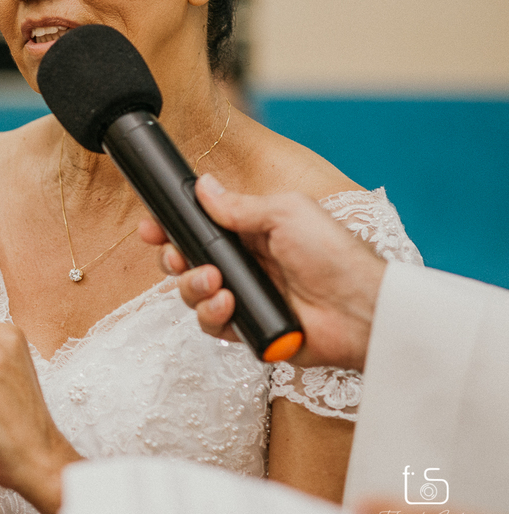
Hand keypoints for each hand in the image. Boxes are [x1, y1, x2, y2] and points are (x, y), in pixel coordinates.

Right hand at [138, 173, 385, 370]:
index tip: (151, 228)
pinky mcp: (248, 328)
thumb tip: (203, 185)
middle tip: (178, 258)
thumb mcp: (286, 214)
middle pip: (186, 262)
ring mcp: (244, 297)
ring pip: (193, 294)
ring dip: (194, 288)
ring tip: (217, 284)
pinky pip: (211, 325)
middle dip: (174, 259)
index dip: (170, 228)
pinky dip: (213, 315)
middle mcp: (244, 264)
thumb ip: (239, 205)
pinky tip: (230, 305)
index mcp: (250, 232)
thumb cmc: (334, 256)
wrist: (361, 311)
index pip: (198, 228)